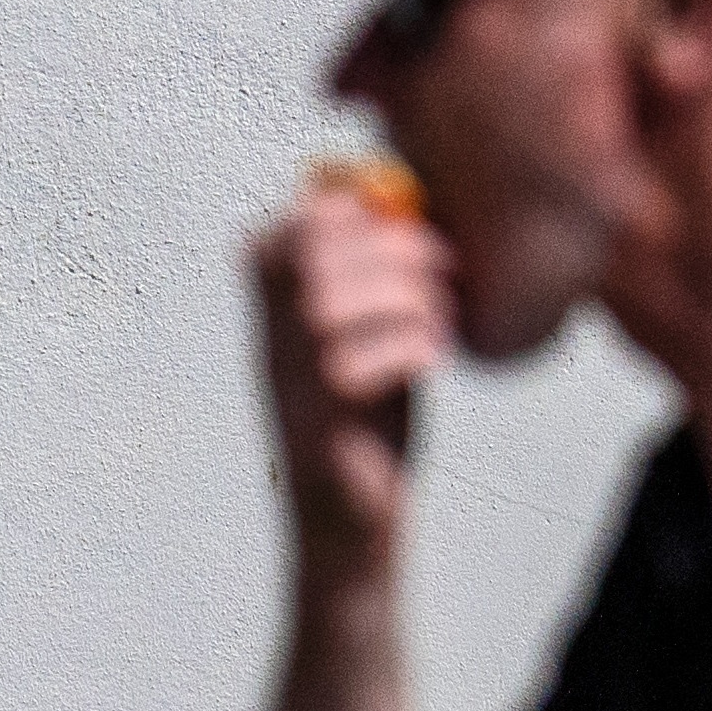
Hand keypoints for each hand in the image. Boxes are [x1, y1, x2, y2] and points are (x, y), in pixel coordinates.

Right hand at [252, 162, 451, 588]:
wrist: (353, 515)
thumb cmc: (370, 408)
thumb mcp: (363, 326)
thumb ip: (367, 266)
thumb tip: (397, 194)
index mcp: (277, 314)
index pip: (284, 229)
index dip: (348, 212)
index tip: (402, 232)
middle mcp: (270, 346)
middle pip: (308, 256)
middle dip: (391, 248)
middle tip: (441, 272)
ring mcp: (289, 388)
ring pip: (326, 306)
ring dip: (405, 298)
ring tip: (440, 318)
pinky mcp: (320, 432)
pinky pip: (351, 368)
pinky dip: (409, 349)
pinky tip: (433, 361)